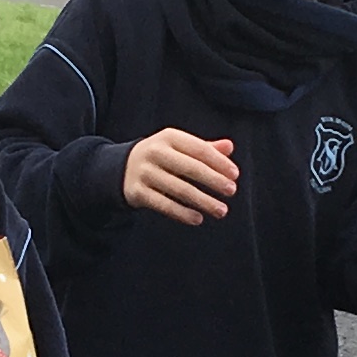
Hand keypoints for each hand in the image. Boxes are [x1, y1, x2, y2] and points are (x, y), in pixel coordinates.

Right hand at [121, 127, 239, 224]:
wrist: (121, 168)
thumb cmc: (161, 157)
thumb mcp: (179, 147)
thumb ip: (204, 148)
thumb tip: (230, 146)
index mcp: (169, 137)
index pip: (199, 149)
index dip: (219, 162)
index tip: (235, 175)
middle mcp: (155, 152)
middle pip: (190, 168)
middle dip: (214, 180)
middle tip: (232, 191)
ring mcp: (145, 173)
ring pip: (179, 189)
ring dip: (203, 201)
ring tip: (221, 210)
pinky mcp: (137, 192)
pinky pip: (164, 205)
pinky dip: (182, 213)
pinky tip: (198, 219)